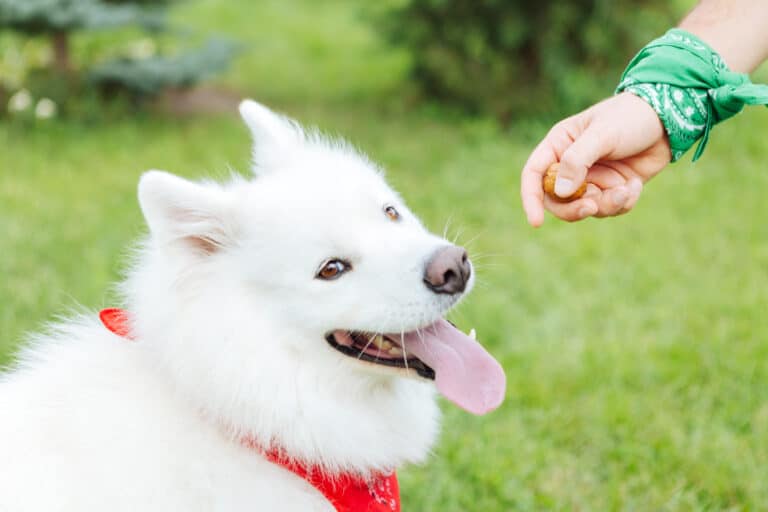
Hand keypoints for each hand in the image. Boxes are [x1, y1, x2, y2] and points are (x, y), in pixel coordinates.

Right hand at [520, 92, 671, 225]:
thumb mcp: (602, 134)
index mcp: (559, 146)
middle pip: (557, 200)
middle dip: (574, 209)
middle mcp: (571, 165)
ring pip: (586, 207)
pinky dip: (623, 202)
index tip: (536, 222)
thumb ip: (577, 160)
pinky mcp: (612, 188)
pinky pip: (609, 208)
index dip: (531, 199)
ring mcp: (592, 179)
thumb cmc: (630, 117)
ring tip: (627, 189)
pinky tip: (635, 185)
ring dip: (607, 204)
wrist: (668, 119)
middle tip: (592, 207)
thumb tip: (560, 192)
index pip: (534, 175)